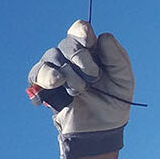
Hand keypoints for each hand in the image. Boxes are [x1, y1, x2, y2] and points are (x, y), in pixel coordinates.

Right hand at [28, 20, 134, 158]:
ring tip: (78, 91)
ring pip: (51, 57)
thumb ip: (117, 57)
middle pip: (67, 43)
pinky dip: (43, 81)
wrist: (100, 129)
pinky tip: (54, 89)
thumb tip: (103, 36)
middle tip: (93, 78)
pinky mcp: (45, 85)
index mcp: (92, 50)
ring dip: (67, 74)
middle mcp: (71, 56)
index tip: (89, 42)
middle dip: (80, 59)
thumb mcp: (124, 79)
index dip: (82, 32)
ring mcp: (57, 69)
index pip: (81, 30)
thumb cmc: (115, 100)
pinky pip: (35, 75)